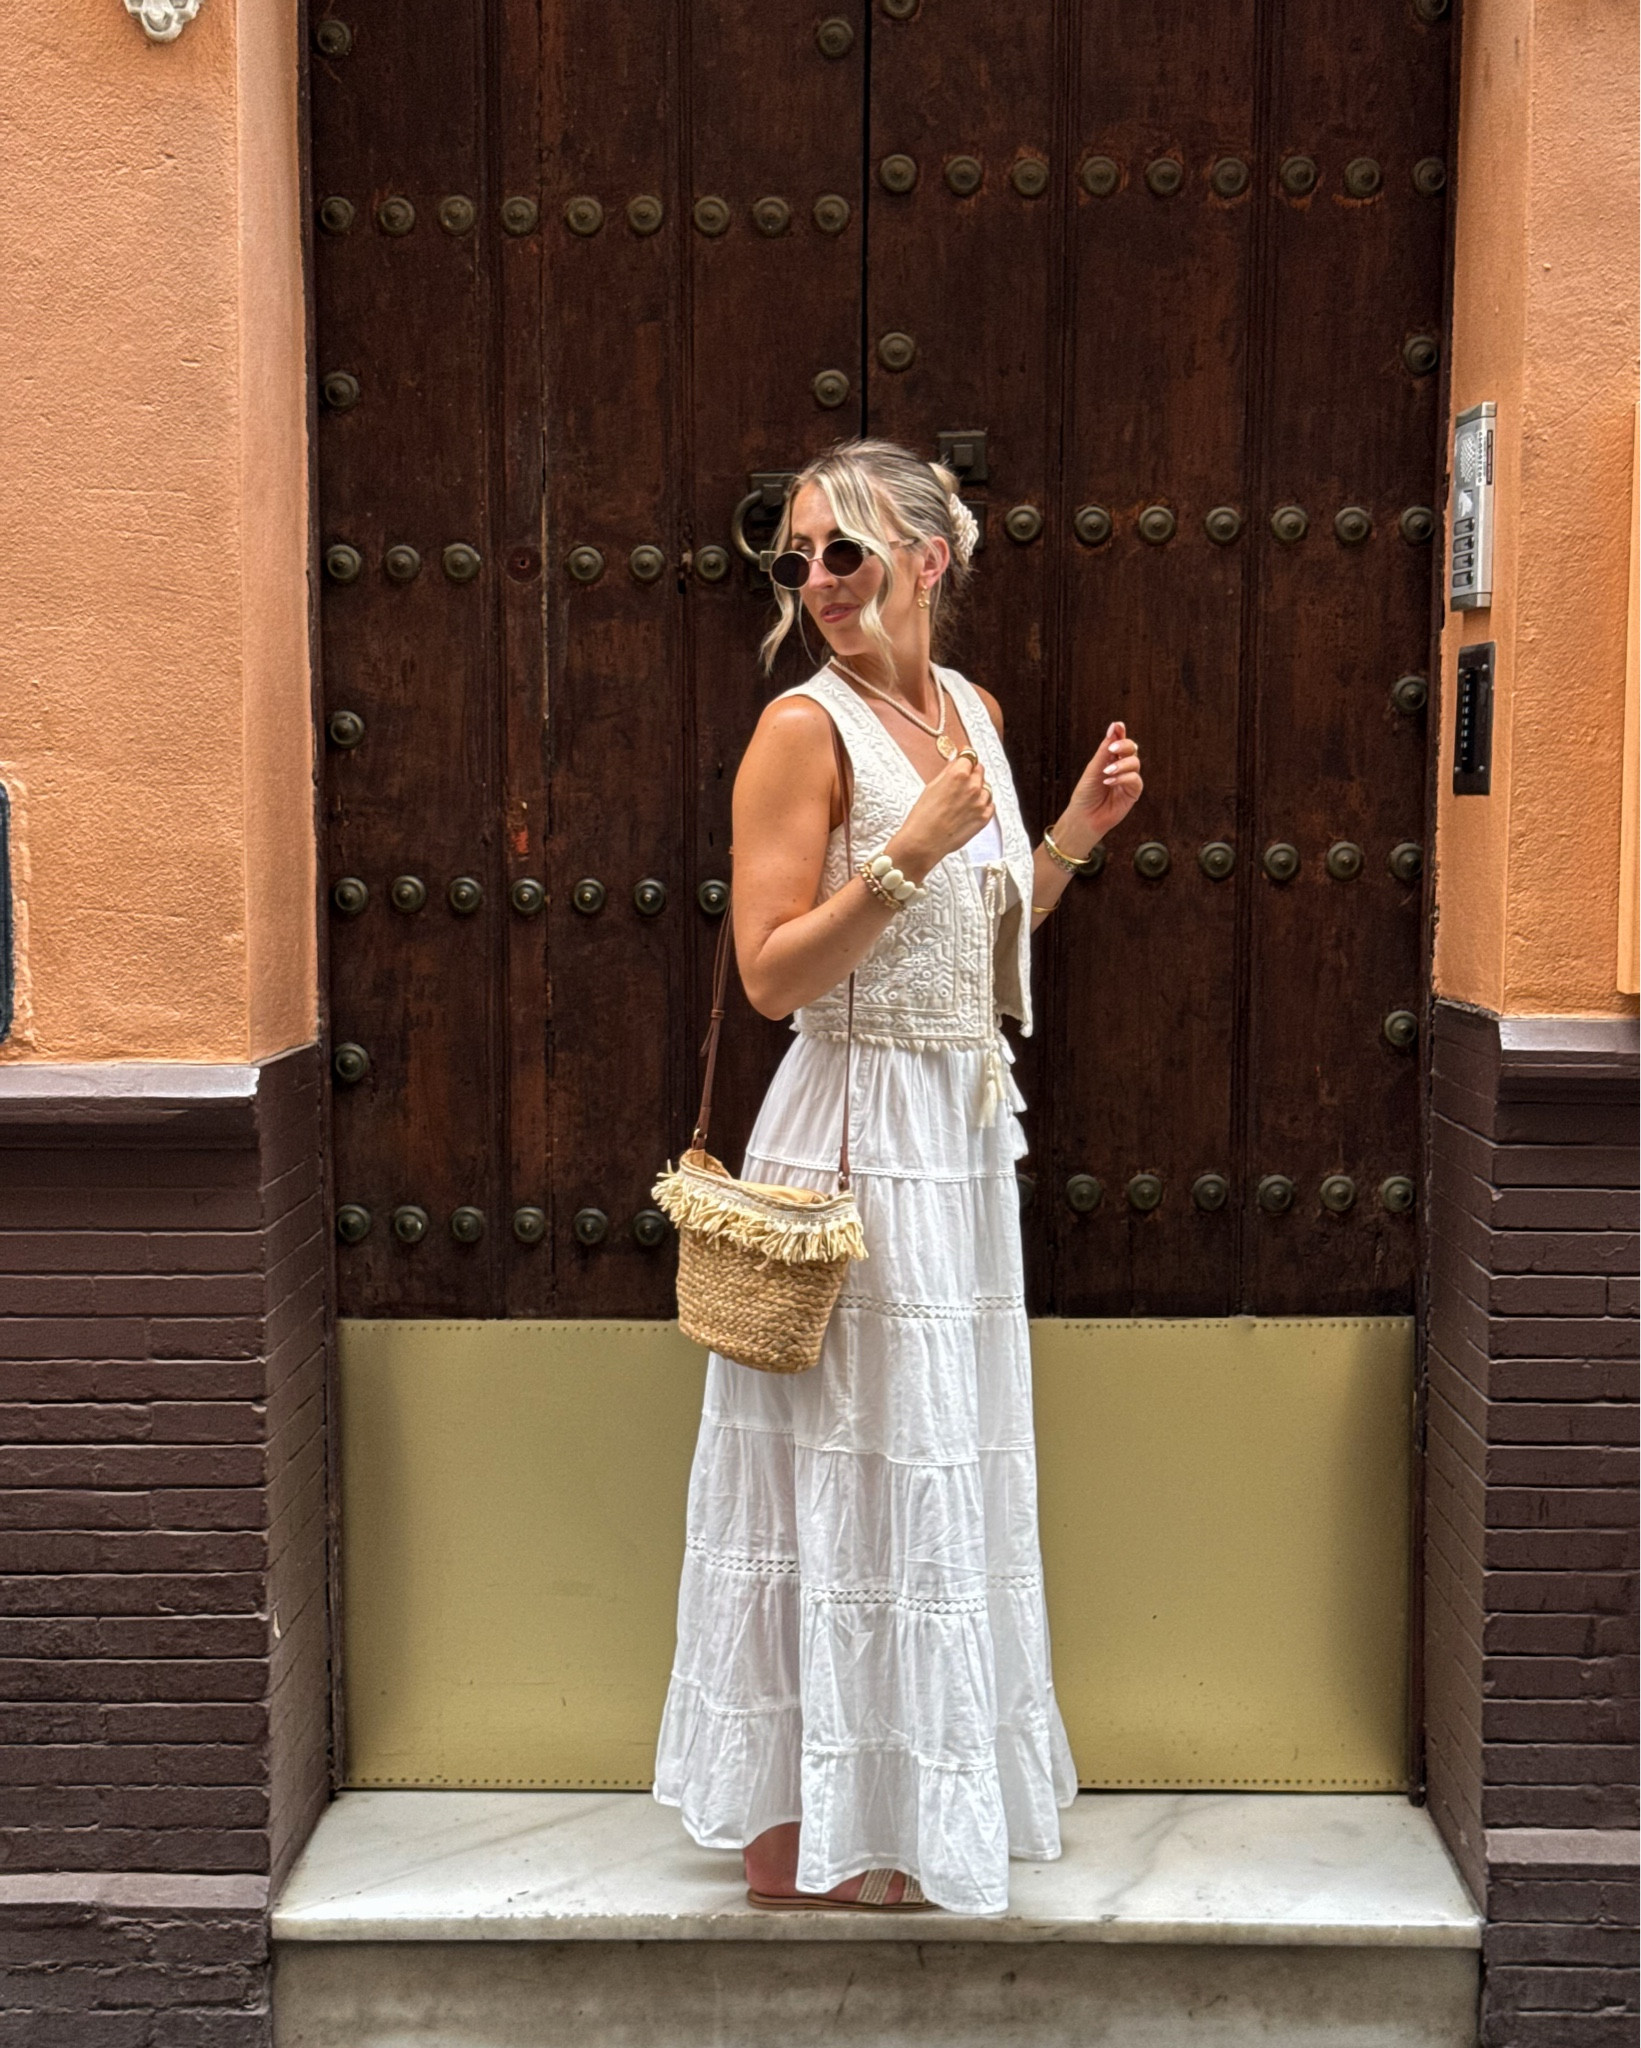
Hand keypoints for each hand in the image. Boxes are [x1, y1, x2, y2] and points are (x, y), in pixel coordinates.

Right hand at [888, 751, 994, 880]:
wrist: (924, 842)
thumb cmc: (923, 816)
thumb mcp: (931, 786)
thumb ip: (948, 771)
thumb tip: (955, 761)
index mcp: (958, 775)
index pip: (970, 756)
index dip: (965, 756)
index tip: (964, 756)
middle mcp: (973, 786)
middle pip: (979, 770)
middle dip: (971, 771)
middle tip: (961, 779)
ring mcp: (981, 803)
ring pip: (986, 787)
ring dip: (978, 788)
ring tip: (963, 798)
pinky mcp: (984, 818)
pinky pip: (990, 804)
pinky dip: (983, 803)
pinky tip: (971, 808)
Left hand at [1064, 722, 1142, 844]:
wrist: (1084, 817)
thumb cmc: (1086, 793)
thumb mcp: (1093, 768)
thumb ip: (1105, 749)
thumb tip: (1114, 726)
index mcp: (1110, 759)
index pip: (1119, 742)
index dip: (1120, 732)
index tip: (1118, 725)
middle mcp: (1122, 767)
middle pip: (1132, 748)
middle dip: (1124, 745)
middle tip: (1113, 748)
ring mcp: (1128, 779)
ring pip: (1135, 763)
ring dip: (1121, 764)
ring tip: (1106, 771)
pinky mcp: (1133, 793)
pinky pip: (1135, 780)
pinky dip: (1123, 778)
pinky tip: (1109, 782)